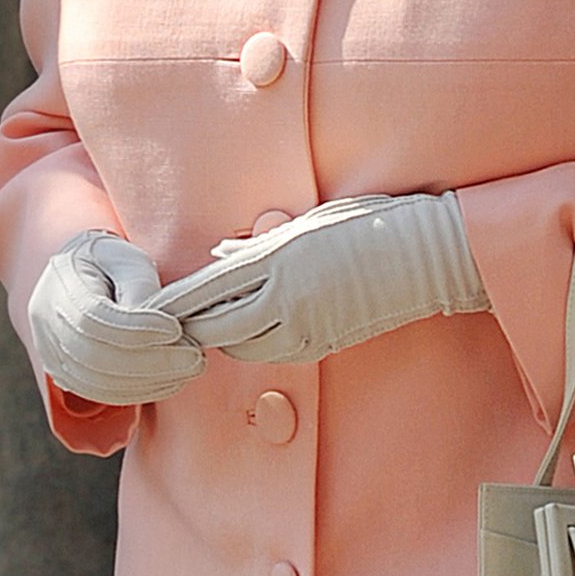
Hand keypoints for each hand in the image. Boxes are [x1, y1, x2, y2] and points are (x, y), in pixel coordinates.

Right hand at [28, 231, 205, 404]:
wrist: (82, 275)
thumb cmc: (110, 262)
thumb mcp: (127, 259)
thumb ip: (139, 286)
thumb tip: (157, 321)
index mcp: (61, 287)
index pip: (93, 319)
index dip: (136, 329)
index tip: (176, 328)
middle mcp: (47, 327)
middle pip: (97, 357)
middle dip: (152, 362)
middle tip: (195, 357)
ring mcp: (53, 356)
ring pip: (99, 383)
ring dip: (150, 381)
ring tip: (189, 367)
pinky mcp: (67, 376)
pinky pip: (101, 393)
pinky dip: (138, 391)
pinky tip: (169, 379)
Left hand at [147, 193, 489, 363]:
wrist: (423, 254)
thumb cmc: (368, 223)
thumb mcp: (310, 222)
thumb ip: (260, 245)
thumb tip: (220, 256)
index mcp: (278, 258)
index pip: (208, 288)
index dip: (175, 303)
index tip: (151, 309)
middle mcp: (286, 296)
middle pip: (216, 328)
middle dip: (192, 329)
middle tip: (175, 327)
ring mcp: (305, 325)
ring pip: (242, 347)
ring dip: (225, 339)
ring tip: (215, 326)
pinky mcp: (323, 344)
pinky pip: (275, 353)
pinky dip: (257, 346)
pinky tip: (257, 330)